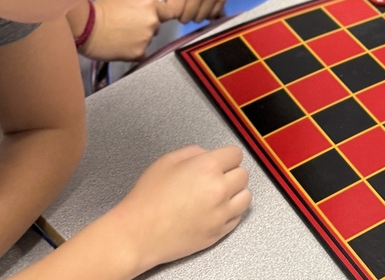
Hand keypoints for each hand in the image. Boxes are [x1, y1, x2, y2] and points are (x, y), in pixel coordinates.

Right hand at [80, 0, 162, 61]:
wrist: (86, 28)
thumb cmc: (103, 6)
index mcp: (151, 4)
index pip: (168, 11)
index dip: (159, 12)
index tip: (145, 14)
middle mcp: (153, 21)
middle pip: (157, 25)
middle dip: (147, 24)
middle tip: (129, 23)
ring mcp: (146, 38)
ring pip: (149, 38)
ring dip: (141, 37)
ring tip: (123, 34)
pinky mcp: (139, 53)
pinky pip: (142, 52)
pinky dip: (135, 50)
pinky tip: (122, 45)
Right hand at [108, 144, 249, 272]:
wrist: (138, 233)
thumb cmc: (148, 200)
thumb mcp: (167, 160)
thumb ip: (193, 152)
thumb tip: (206, 155)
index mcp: (207, 167)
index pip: (236, 154)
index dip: (227, 155)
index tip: (223, 159)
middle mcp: (219, 189)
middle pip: (243, 174)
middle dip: (231, 172)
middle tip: (218, 176)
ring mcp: (220, 213)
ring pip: (246, 197)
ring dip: (235, 192)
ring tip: (220, 193)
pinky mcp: (218, 233)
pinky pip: (237, 218)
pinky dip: (231, 212)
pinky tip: (216, 209)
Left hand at [148, 0, 228, 23]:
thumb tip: (146, 6)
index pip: (173, 11)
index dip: (170, 11)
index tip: (171, 5)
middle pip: (186, 17)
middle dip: (181, 14)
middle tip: (182, 4)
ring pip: (199, 19)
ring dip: (193, 14)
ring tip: (192, 3)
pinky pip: (212, 15)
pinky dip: (206, 13)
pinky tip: (202, 3)